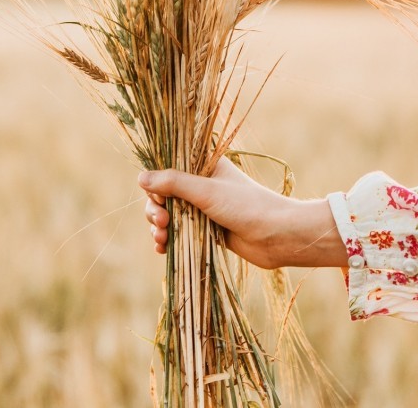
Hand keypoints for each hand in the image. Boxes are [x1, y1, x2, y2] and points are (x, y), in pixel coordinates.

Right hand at [140, 157, 346, 268]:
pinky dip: (168, 240)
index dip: (156, 184)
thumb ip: (174, 183)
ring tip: (161, 240)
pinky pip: (179, 233)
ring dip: (159, 227)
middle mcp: (202, 185)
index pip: (168, 168)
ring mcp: (203, 208)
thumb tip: (140, 177)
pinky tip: (162, 250)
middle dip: (155, 209)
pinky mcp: (206, 230)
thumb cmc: (246, 207)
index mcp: (204, 166)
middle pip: (164, 194)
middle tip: (161, 222)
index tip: (159, 198)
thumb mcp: (207, 191)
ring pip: (169, 215)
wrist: (277, 237)